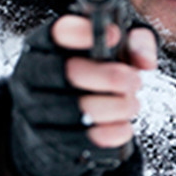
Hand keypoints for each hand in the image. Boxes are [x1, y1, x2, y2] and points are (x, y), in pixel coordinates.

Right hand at [5, 16, 157, 175]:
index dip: (86, 33)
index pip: (57, 33)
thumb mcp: (108, 50)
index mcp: (42, 46)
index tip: (115, 35)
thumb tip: (144, 60)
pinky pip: (82, 141)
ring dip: (116, 107)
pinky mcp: (45, 142)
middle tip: (133, 80)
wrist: (53, 123)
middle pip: (69, 73)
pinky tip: (123, 126)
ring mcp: (33, 111)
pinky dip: (111, 134)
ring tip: (131, 103)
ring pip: (79, 110)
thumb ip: (133, 43)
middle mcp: (30, 76)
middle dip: (111, 77)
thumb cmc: (86, 78)